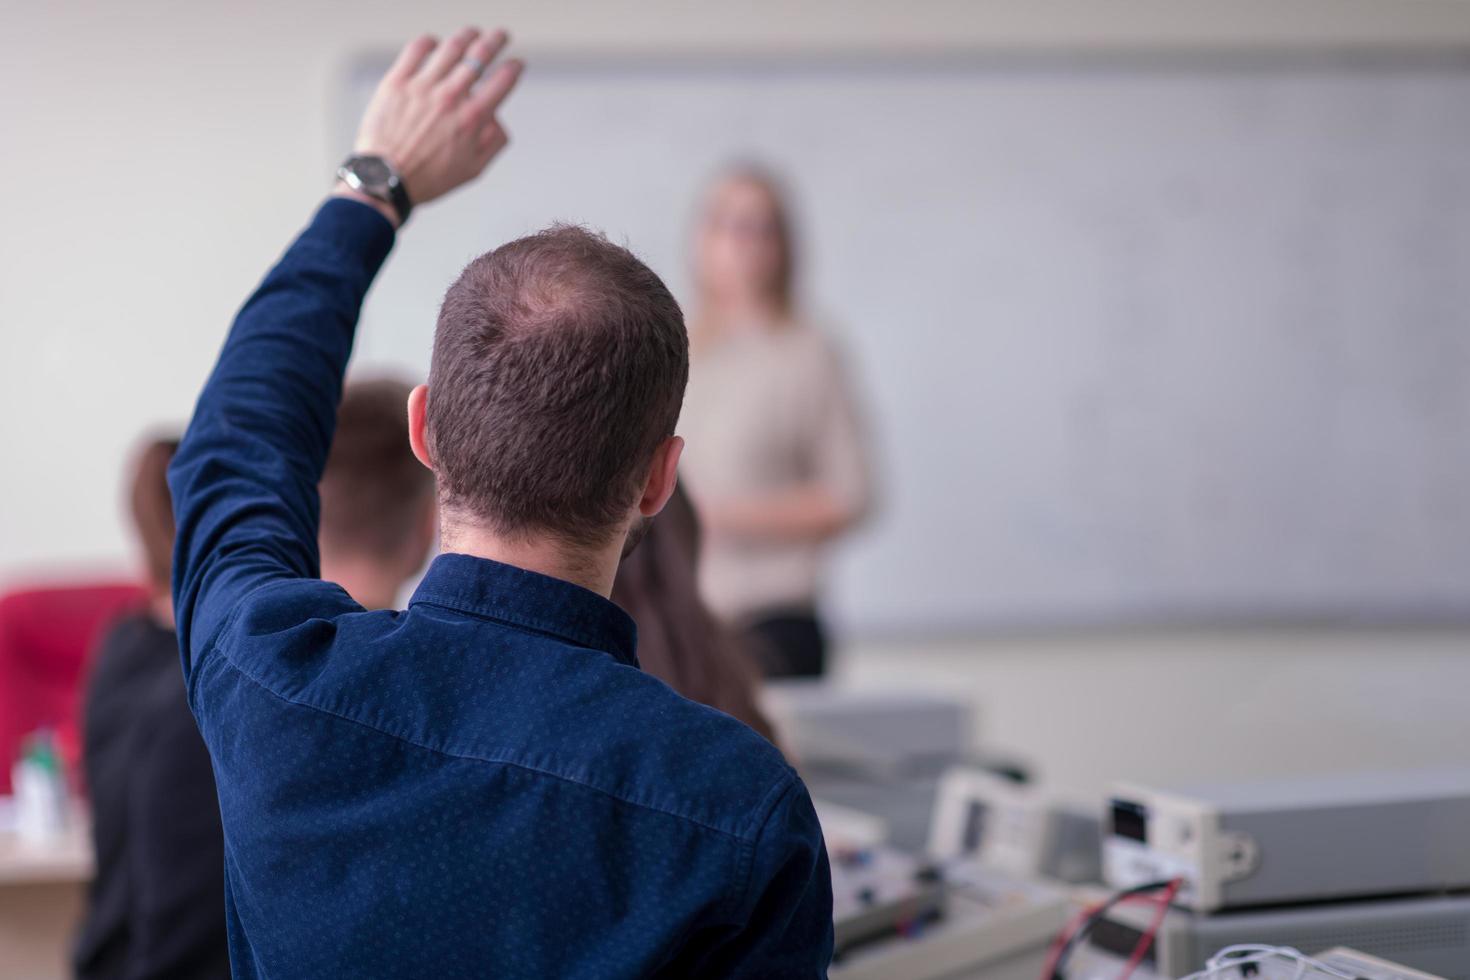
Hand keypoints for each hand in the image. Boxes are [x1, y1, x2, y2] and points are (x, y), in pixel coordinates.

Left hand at [344, 27, 522, 220]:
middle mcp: (450, 97)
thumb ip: (493, 142)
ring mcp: (422, 86)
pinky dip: (429, 42)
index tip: (517, 64)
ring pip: (451, 47)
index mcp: (472, 118)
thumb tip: (498, 119)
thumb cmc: (428, 178)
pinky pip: (416, 50)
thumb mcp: (473, 169)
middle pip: (480, 55)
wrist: (385, 179)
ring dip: (467, 35)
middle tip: (501, 35)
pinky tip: (435, 42)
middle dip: (496, 40)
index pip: (503, 81)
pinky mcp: (397, 82)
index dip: (514, 68)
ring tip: (473, 32)